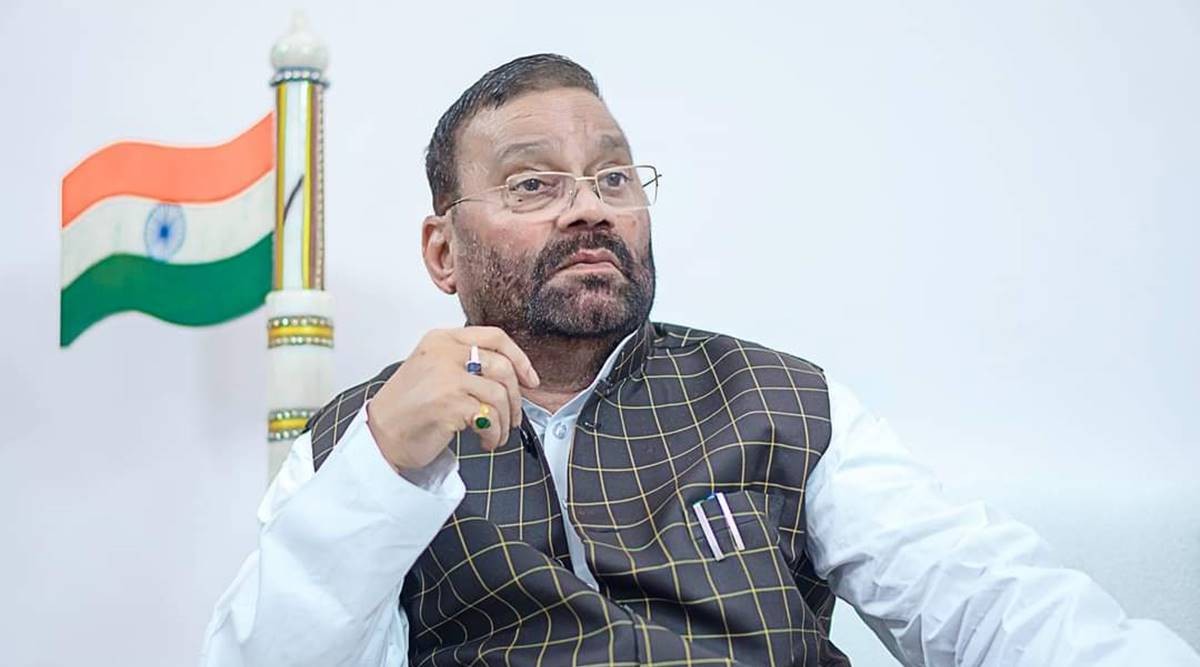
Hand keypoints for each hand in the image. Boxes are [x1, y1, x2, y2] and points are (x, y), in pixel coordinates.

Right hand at [365, 326, 539, 472]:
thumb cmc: (408, 408)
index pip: (495, 337)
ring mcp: (446, 377)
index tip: (530, 380)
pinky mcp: (450, 403)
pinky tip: (485, 441)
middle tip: (513, 417)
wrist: (381, 435)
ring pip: (499, 394)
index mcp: (442, 339)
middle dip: (516, 398)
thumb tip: (513, 375)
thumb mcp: (434, 369)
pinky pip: (490, 417)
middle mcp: (444, 353)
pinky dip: (494, 434)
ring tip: (496, 434)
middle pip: (503, 367)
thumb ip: (466, 363)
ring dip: (505, 420)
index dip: (520, 359)